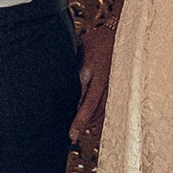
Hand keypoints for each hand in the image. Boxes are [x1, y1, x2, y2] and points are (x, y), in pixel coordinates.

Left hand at [74, 16, 115, 143]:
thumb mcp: (79, 49)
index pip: (87, 101)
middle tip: (71, 137)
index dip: (79, 118)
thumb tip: (53, 80)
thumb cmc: (95, 41)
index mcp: (96, 72)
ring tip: (75, 131)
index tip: (71, 132)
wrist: (119, 35)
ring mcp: (113, 86)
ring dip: (88, 121)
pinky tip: (87, 120)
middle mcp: (106, 82)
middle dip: (82, 124)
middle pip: (94, 110)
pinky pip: (106, 105)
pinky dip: (96, 114)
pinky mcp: (117, 88)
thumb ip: (70, 65)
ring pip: (101, 110)